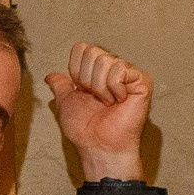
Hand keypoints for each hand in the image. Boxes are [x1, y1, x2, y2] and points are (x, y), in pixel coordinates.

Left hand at [45, 41, 150, 181]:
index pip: (81, 48)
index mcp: (97, 72)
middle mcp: (114, 69)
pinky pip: (119, 70)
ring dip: (100, 87)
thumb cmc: (86, 130)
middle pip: (92, 52)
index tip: (82, 92)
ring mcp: (129, 74)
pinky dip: (114, 89)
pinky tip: (119, 102)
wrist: (99, 146)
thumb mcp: (66, 103)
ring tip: (108, 103)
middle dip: (87, 79)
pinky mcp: (142, 81)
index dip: (76, 70)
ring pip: (105, 60)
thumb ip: (60, 87)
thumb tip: (51, 76)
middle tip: (96, 99)